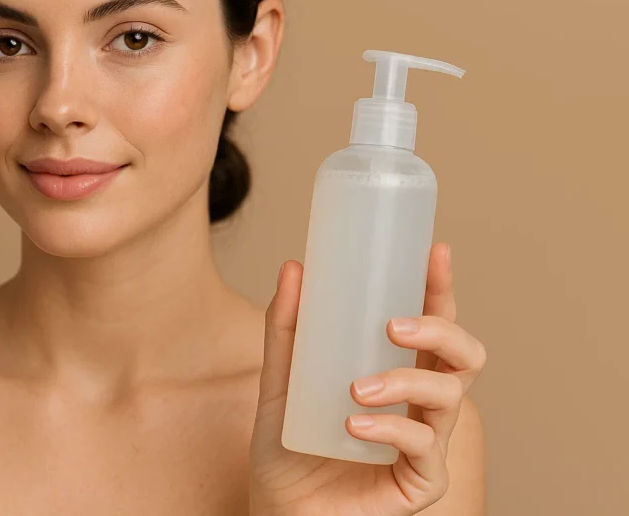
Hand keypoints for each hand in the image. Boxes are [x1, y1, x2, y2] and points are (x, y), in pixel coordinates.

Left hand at [249, 242, 485, 514]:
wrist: (278, 510)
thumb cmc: (287, 448)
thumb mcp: (281, 380)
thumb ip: (287, 328)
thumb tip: (293, 268)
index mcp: (397, 372)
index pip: (432, 324)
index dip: (440, 288)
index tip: (434, 252)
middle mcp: (420, 404)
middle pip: (463, 356)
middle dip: (440, 329)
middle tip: (393, 325)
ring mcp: (425, 443)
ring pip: (448, 396)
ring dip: (405, 382)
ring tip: (357, 387)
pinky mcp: (420, 481)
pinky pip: (423, 446)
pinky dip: (391, 428)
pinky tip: (355, 424)